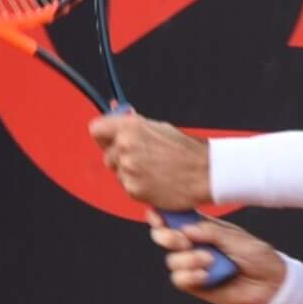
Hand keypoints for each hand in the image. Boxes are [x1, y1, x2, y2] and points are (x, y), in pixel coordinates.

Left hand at [91, 111, 209, 210]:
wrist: (206, 173)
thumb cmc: (187, 150)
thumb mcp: (160, 128)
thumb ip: (134, 125)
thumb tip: (118, 113)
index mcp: (130, 127)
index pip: (96, 130)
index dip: (104, 136)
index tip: (111, 140)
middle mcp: (125, 146)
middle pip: (107, 155)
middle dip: (121, 158)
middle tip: (144, 159)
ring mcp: (128, 170)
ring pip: (119, 173)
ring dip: (132, 174)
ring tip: (156, 171)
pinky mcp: (133, 190)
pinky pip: (129, 188)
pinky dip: (140, 188)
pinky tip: (158, 182)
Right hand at [149, 216, 285, 303]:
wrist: (271, 285)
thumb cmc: (258, 256)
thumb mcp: (238, 239)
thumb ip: (212, 232)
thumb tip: (185, 230)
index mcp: (203, 227)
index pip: (176, 217)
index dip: (161, 215)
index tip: (157, 215)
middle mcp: (195, 244)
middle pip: (164, 237)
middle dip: (167, 237)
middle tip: (182, 240)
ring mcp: (193, 265)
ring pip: (172, 260)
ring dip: (188, 259)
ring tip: (210, 260)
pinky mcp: (196, 285)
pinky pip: (179, 280)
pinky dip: (189, 276)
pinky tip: (205, 275)